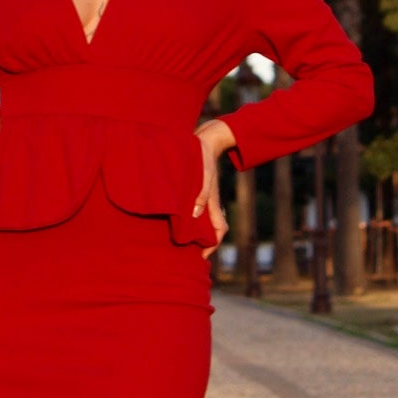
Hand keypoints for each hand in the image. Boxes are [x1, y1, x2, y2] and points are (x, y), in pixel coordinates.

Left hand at [192, 118, 235, 259]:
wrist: (205, 141)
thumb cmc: (204, 159)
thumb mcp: (203, 177)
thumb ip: (201, 195)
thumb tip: (195, 214)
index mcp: (213, 203)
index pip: (219, 231)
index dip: (212, 246)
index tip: (202, 256)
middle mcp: (209, 203)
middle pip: (211, 229)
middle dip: (204, 242)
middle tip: (190, 253)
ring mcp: (204, 197)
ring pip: (203, 220)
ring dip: (196, 231)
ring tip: (183, 241)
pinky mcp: (197, 191)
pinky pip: (196, 210)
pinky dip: (191, 218)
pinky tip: (179, 219)